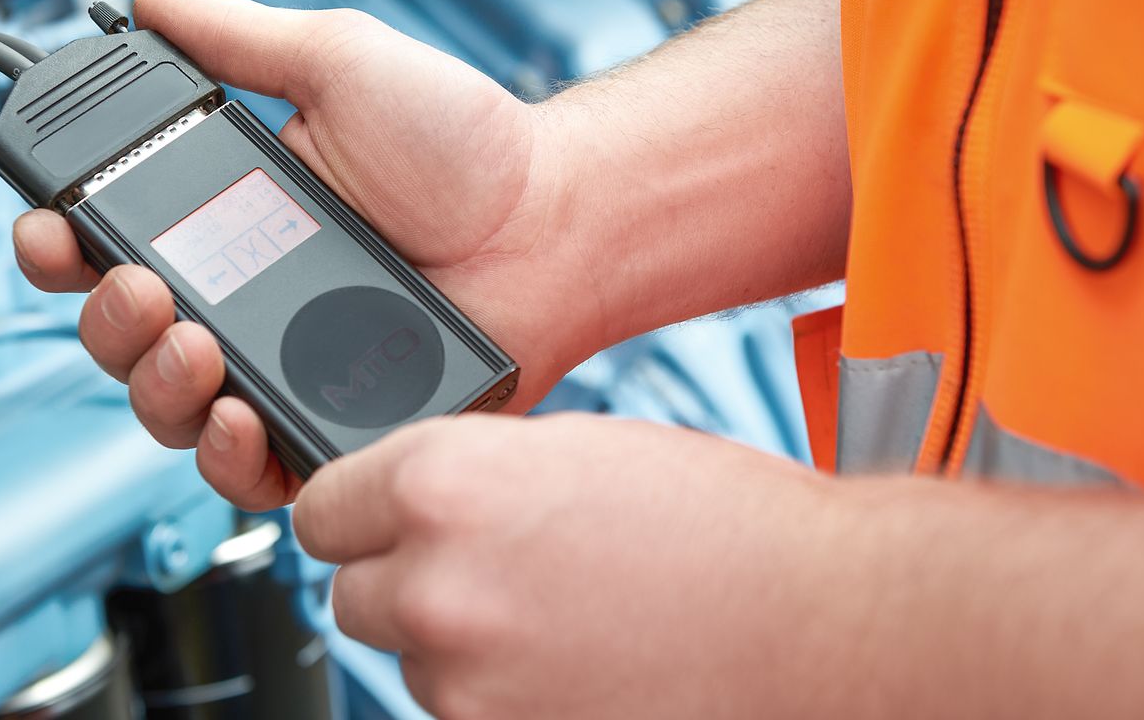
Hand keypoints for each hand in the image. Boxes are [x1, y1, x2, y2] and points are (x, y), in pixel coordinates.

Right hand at [14, 0, 597, 508]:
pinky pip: (249, 471)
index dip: (57, 246)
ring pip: (168, 410)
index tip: (46, 229)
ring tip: (193, 346)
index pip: (106, 244)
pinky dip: (227, 457)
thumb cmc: (467, 147)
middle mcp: (240, 297)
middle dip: (103, 322)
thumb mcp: (341, 63)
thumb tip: (154, 1)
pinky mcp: (329, 428)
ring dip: (153, 386)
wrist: (555, 220)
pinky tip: (239, 418)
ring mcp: (280, 368)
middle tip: (139, 289)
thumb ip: (242, 39)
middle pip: (119, 337)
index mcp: (228, 216)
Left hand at [297, 412, 826, 719]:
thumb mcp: (576, 449)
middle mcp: (437, 585)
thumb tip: (410, 500)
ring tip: (558, 616)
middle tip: (489, 570)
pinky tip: (571, 662)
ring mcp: (465, 680)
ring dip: (457, 642)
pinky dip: (499, 693)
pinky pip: (460, 713)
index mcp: (445, 483)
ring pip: (411, 659)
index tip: (380, 518)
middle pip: (354, 592)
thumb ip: (471, 471)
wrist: (819, 624)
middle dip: (406, 580)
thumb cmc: (723, 526)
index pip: (324, 505)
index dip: (359, 510)